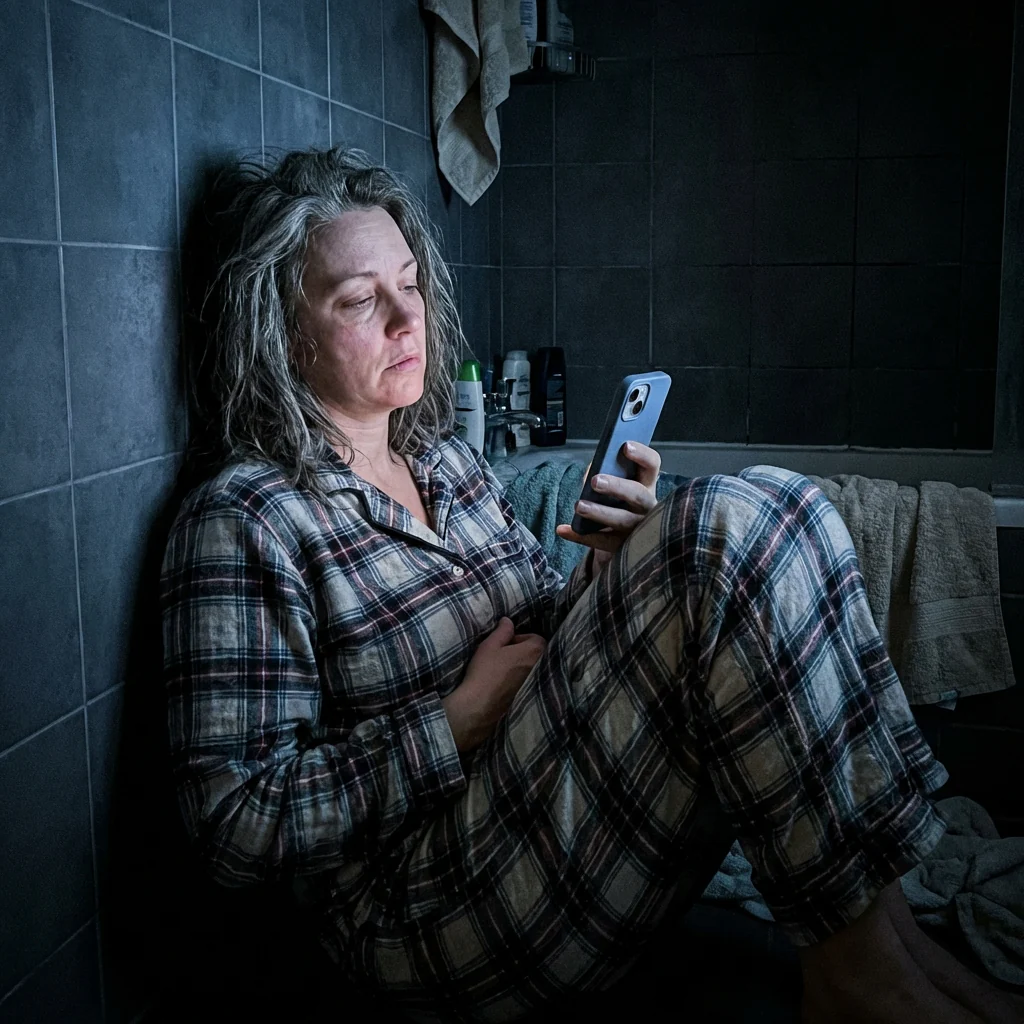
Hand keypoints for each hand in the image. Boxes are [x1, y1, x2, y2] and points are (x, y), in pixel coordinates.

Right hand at [441, 617, 545, 751]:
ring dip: (520, 666)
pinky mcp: (528, 696)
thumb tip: (508, 620)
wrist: (479, 704)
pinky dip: (519, 679)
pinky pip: (528, 682)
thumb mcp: (490, 645)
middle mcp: (540, 667)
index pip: (536, 638)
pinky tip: (502, 682)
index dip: (520, 638)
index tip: (505, 644)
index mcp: (534, 651)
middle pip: (535, 654)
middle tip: (502, 655)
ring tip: (501, 669)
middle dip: (521, 652)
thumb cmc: (485, 671)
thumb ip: (503, 630)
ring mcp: (535, 683)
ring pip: (531, 668)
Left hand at [554, 441, 660, 576]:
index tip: (625, 446)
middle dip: (617, 486)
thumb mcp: (616, 485)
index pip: (652, 465)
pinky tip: (563, 529)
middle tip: (595, 481)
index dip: (642, 455)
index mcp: (646, 484)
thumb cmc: (618, 502)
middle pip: (638, 495)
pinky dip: (581, 536)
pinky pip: (602, 542)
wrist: (624, 539)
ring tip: (579, 505)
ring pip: (622, 520)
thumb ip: (606, 473)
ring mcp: (638, 528)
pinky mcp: (623, 547)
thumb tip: (593, 469)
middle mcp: (648, 506)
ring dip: (599, 512)